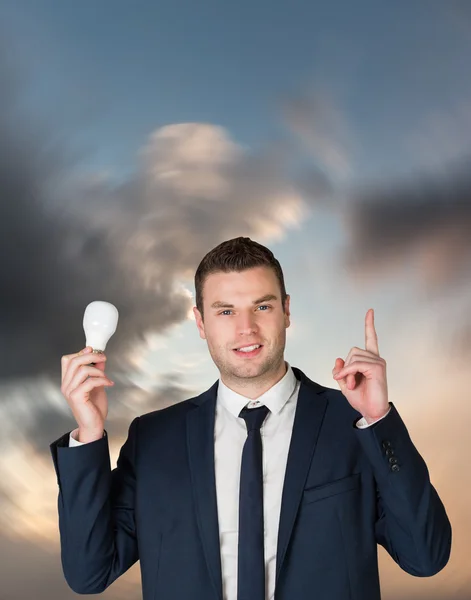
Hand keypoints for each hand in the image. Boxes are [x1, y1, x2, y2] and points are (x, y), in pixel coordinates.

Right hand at [60, 346, 113, 441]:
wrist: (94, 425)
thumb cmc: (94, 407)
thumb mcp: (96, 384)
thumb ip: (96, 371)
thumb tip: (100, 358)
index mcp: (68, 381)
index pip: (67, 360)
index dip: (80, 352)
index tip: (93, 350)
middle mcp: (66, 385)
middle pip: (74, 360)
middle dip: (91, 355)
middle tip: (103, 358)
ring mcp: (70, 391)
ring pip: (83, 369)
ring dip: (99, 371)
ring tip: (106, 378)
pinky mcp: (77, 397)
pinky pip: (90, 381)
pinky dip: (102, 380)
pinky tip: (109, 384)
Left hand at [332, 308, 388, 422]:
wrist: (371, 411)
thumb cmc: (361, 398)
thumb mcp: (345, 383)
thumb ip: (341, 371)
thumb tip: (338, 359)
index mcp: (370, 360)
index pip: (370, 338)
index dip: (369, 325)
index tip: (370, 311)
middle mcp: (376, 358)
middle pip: (352, 350)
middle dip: (346, 367)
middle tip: (349, 383)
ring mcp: (378, 362)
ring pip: (353, 357)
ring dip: (347, 372)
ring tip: (353, 384)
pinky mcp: (377, 367)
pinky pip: (355, 364)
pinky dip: (348, 372)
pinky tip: (351, 382)